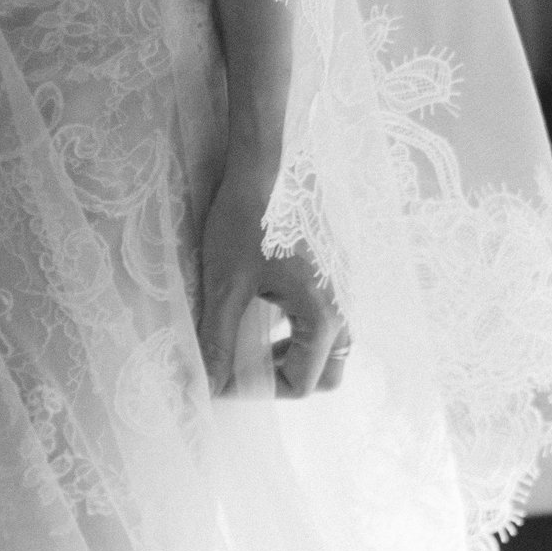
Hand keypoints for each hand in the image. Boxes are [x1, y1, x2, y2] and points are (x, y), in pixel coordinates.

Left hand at [196, 156, 349, 397]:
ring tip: (253, 340)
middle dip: (288, 378)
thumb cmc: (248, 218)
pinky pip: (328, 316)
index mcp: (324, 315)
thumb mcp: (225, 285)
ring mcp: (344, 286)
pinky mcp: (336, 268)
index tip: (222, 377)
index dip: (257, 390)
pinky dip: (300, 328)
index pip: (300, 384)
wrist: (271, 160)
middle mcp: (344, 304)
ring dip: (295, 354)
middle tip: (247, 366)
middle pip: (329, 372)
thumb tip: (207, 386)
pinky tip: (266, 308)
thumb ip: (217, 341)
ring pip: (332, 345)